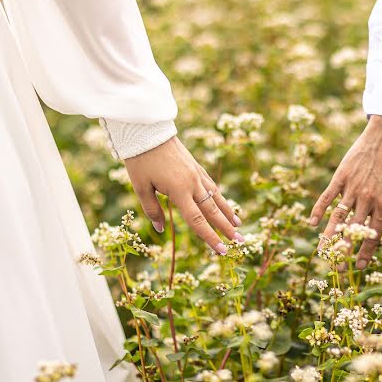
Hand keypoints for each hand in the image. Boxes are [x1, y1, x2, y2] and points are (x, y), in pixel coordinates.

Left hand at [124, 137, 242, 253]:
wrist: (147, 131)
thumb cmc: (140, 160)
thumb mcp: (140, 187)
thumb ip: (152, 209)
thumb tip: (160, 229)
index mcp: (179, 191)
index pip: (197, 220)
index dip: (210, 237)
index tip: (222, 250)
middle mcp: (192, 183)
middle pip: (213, 211)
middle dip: (227, 228)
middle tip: (240, 242)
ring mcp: (196, 174)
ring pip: (216, 197)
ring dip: (228, 212)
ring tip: (239, 225)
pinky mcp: (196, 166)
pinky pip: (211, 185)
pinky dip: (220, 197)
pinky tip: (224, 203)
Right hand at [310, 115, 381, 268]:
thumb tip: (377, 223)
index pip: (373, 235)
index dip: (366, 252)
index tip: (358, 266)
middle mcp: (368, 199)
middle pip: (353, 231)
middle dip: (345, 252)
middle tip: (338, 267)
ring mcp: (352, 188)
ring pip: (337, 218)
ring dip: (329, 238)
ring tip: (322, 253)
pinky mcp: (341, 177)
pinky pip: (327, 197)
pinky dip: (318, 211)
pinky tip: (312, 224)